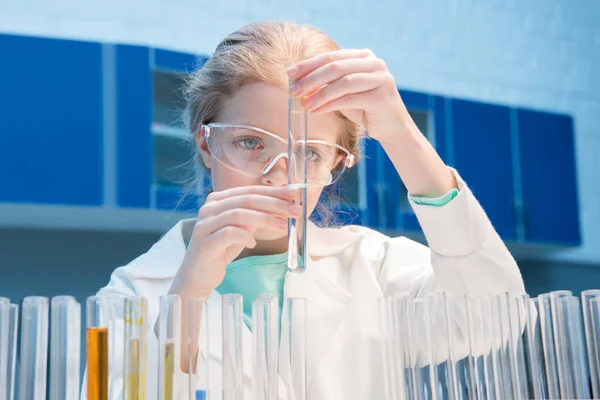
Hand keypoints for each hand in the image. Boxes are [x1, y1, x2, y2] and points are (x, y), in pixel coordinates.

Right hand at [170, 185, 301, 297]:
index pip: (250, 191)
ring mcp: (205, 224)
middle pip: (247, 200)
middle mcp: (210, 208)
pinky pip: (229, 234)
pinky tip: (253, 243)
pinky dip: (245, 236)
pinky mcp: (205, 242)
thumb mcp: (242, 229)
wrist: (198, 275)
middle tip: (294, 210)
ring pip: (239, 214)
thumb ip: (256, 217)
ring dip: (264, 219)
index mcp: (219, 200)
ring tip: (281, 226)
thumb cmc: (222, 250)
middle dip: (274, 204)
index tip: (293, 195)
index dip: (273, 192)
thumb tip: (283, 207)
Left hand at [287, 49, 411, 142]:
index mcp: (364, 56)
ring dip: (319, 93)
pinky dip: (329, 104)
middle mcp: (374, 63)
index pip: (331, 56)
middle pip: (335, 67)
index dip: (308, 65)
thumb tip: (298, 83)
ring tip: (304, 104)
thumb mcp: (343, 94)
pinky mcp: (381, 96)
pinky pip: (349, 98)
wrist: (391, 128)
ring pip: (342, 82)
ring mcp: (380, 78)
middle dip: (310, 79)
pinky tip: (316, 110)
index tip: (290, 74)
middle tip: (293, 90)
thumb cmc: (365, 109)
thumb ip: (326, 86)